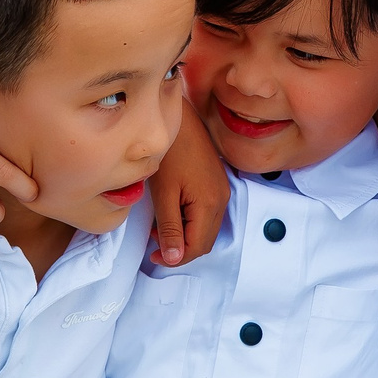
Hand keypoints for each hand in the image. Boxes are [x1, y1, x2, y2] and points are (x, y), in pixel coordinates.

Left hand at [146, 99, 228, 266]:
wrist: (179, 120)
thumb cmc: (169, 152)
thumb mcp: (164, 194)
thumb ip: (169, 228)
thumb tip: (173, 258)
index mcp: (210, 203)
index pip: (197, 246)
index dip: (176, 257)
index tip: (155, 257)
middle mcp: (222, 199)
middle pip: (205, 241)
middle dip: (181, 250)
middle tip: (155, 248)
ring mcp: (222, 191)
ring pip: (207, 229)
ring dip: (186, 236)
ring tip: (160, 230)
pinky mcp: (217, 184)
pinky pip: (208, 214)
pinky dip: (191, 222)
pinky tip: (172, 215)